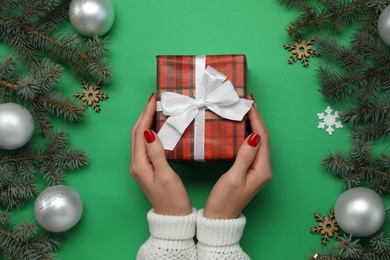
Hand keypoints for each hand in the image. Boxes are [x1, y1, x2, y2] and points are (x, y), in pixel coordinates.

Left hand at [130, 93, 191, 215]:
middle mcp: (136, 163)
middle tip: (154, 100)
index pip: (140, 132)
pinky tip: (157, 127)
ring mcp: (140, 166)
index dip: (146, 114)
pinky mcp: (146, 168)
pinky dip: (149, 131)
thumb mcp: (165, 175)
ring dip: (145, 121)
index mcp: (139, 164)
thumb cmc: (172, 198)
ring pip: (139, 138)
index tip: (154, 100)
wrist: (172, 217)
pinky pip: (144, 144)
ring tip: (155, 109)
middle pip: (136, 133)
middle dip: (144, 114)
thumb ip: (156, 153)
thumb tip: (149, 131)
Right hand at [204, 95, 271, 218]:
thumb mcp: (233, 178)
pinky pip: (253, 147)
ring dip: (253, 125)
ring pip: (259, 141)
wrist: (221, 218)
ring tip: (245, 110)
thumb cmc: (225, 200)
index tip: (249, 104)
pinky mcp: (252, 170)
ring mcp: (259, 170)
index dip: (257, 119)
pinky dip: (249, 134)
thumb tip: (254, 135)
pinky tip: (242, 128)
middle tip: (247, 102)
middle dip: (257, 119)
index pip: (263, 138)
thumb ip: (244, 157)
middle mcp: (264, 168)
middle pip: (264, 138)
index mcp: (262, 170)